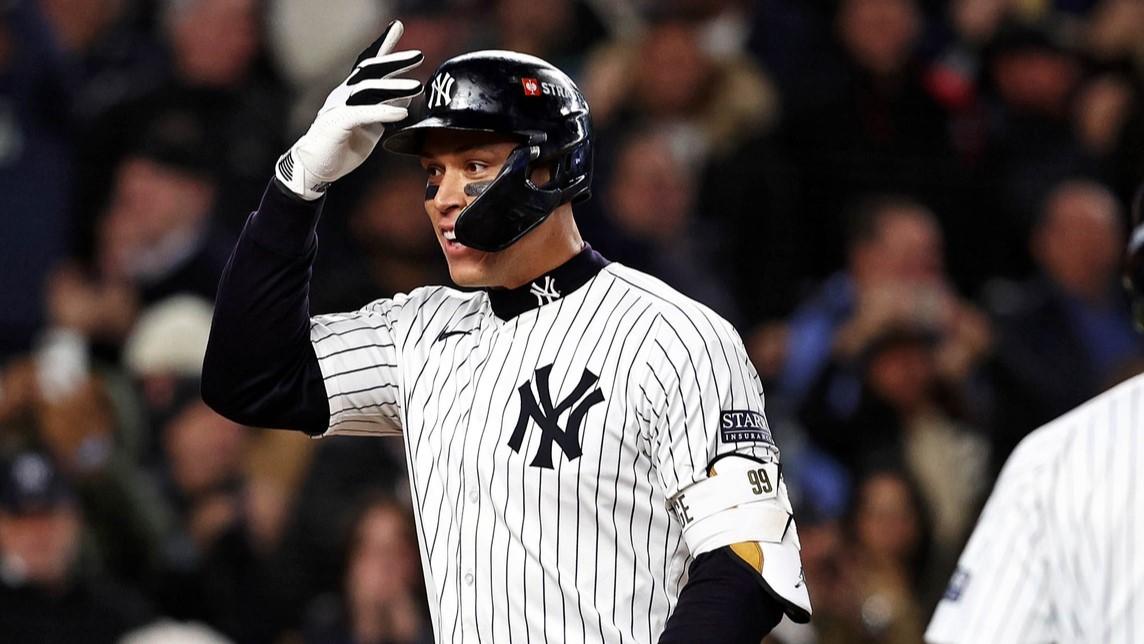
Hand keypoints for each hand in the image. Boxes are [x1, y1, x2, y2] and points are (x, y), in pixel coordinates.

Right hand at [276, 21, 423, 199]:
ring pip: (368, 89)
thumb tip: (405, 98)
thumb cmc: (343, 146)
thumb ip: (385, 110)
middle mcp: (344, 94)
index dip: (382, 45)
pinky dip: (384, 112)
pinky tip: (402, 114)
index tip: (397, 27)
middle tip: (418, 55)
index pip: (368, 64)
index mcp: (352, 93)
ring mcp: (338, 106)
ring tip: (417, 87)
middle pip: (370, 70)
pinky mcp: (337, 123)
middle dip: (394, 60)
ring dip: (395, 87)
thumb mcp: (370, 126)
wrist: (316, 168)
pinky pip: (363, 113)